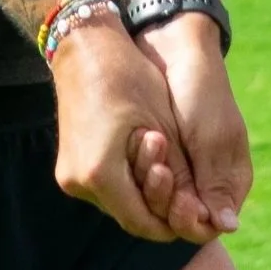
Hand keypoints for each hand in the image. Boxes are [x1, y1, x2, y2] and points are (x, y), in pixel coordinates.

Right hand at [48, 11, 201, 243]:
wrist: (83, 46)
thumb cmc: (127, 77)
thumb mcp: (162, 126)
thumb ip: (178, 174)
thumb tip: (202, 213)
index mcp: (100, 174)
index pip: (142, 223)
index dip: (173, 222)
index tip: (195, 209)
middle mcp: (78, 182)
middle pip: (129, 216)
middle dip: (159, 205)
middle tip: (182, 179)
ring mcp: (70, 175)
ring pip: (117, 203)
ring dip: (143, 191)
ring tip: (162, 156)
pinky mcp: (69, 166)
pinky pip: (105, 188)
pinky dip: (127, 180)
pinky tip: (143, 155)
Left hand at [136, 14, 250, 238]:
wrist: (173, 46)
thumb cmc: (200, 92)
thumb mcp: (211, 137)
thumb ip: (215, 181)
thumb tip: (226, 228)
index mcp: (229, 181)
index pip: (207, 224)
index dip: (189, 221)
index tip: (177, 203)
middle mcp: (204, 180)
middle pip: (179, 216)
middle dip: (165, 200)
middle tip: (157, 172)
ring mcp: (179, 167)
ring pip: (158, 199)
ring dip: (148, 183)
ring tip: (149, 149)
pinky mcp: (155, 154)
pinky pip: (143, 178)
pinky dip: (137, 169)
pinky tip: (132, 150)